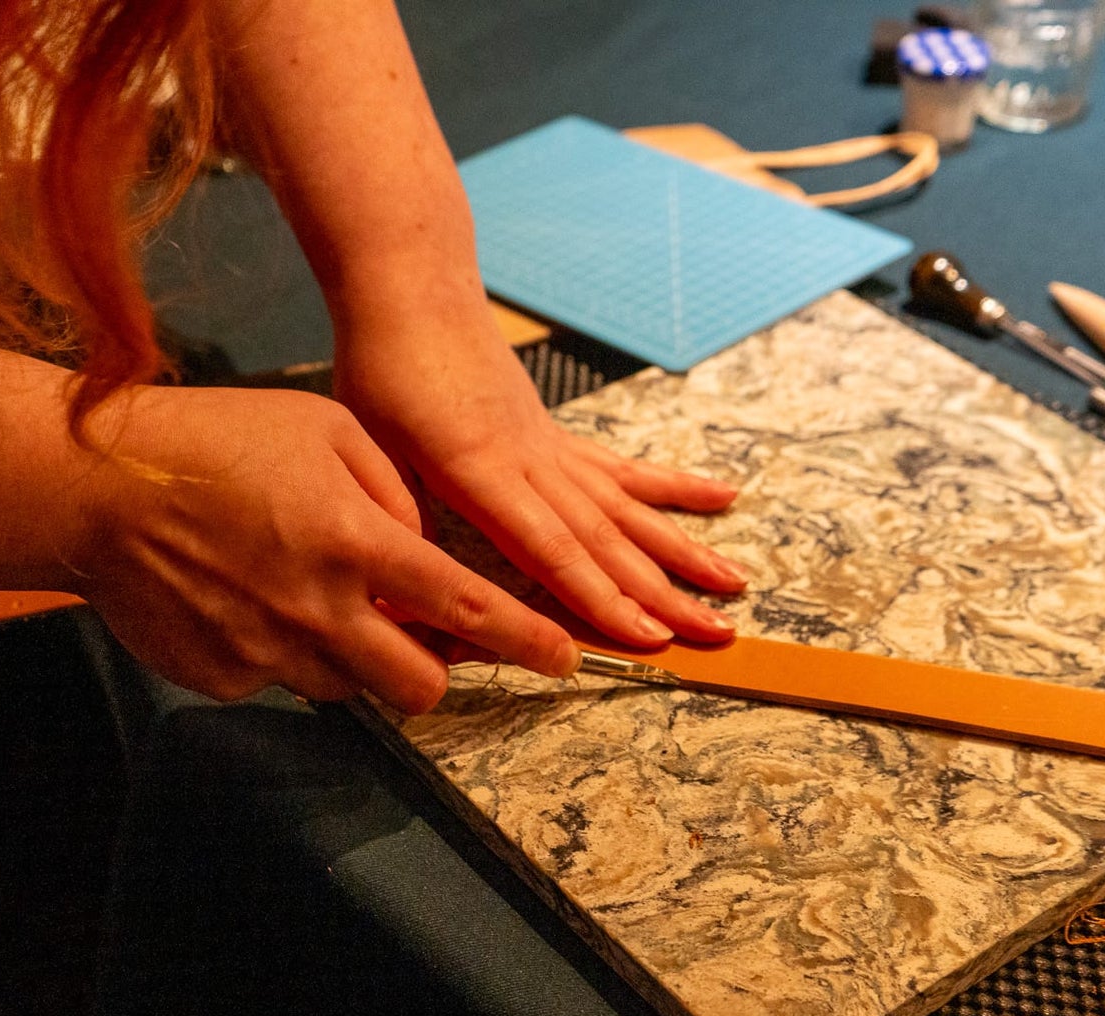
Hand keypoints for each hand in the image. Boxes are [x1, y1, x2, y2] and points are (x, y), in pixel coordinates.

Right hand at [73, 384, 577, 712]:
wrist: (89, 487)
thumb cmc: (208, 441)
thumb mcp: (324, 427)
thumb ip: (394, 489)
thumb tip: (424, 544)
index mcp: (357, 542)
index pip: (469, 611)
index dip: (528, 641)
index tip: (562, 659)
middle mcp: (320, 611)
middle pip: (419, 686)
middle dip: (433, 670)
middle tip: (417, 636)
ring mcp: (268, 653)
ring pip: (347, 686)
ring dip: (351, 655)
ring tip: (305, 595)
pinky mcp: (222, 678)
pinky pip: (277, 680)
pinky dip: (280, 651)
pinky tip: (247, 599)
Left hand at [333, 317, 747, 647]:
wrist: (412, 290)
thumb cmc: (383, 369)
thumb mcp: (370, 448)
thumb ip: (400, 514)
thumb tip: (414, 581)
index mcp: (482, 472)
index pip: (552, 549)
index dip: (601, 597)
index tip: (648, 636)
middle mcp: (533, 463)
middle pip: (609, 539)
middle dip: (664, 594)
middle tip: (716, 634)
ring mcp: (554, 449)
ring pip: (629, 509)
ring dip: (684, 552)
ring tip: (734, 584)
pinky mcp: (558, 435)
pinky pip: (625, 469)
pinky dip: (675, 489)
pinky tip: (724, 498)